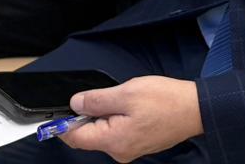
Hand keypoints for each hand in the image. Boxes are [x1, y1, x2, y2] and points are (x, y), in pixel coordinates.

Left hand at [62, 77, 203, 160]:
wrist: (193, 109)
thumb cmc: (163, 100)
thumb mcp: (126, 93)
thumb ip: (97, 100)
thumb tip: (75, 104)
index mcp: (113, 140)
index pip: (76, 138)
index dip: (61, 125)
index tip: (51, 115)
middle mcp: (119, 150)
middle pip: (88, 136)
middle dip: (84, 115)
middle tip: (90, 94)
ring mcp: (129, 149)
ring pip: (102, 132)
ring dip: (100, 114)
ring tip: (116, 95)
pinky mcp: (137, 143)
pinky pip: (116, 131)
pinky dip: (112, 117)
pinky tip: (124, 103)